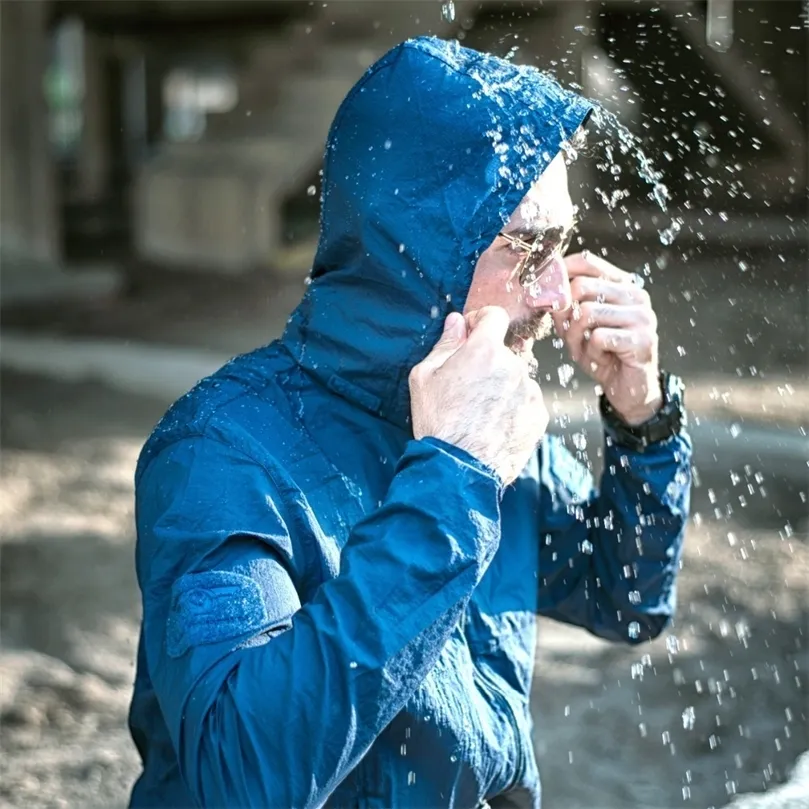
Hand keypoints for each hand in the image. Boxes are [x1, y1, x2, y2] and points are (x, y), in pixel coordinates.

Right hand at [410, 306, 547, 484]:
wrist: (459, 468)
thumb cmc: (438, 423)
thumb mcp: (425, 377)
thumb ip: (444, 344)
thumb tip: (456, 323)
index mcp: (485, 350)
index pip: (495, 316)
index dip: (481, 321)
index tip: (472, 334)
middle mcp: (514, 366)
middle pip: (503, 352)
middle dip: (487, 363)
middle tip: (466, 388)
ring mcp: (530, 392)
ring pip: (516, 378)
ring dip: (502, 386)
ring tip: (480, 413)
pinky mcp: (539, 416)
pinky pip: (526, 402)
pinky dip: (513, 408)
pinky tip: (493, 425)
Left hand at [552, 252, 661, 425]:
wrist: (628, 389)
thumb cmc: (602, 354)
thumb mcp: (577, 327)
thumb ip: (564, 306)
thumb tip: (545, 287)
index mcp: (621, 285)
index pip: (587, 262)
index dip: (560, 273)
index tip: (546, 292)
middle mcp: (636, 295)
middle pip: (582, 286)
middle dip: (566, 315)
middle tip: (569, 336)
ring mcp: (643, 316)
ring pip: (587, 313)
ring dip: (577, 337)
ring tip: (586, 350)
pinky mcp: (643, 339)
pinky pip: (599, 338)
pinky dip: (592, 352)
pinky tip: (602, 359)